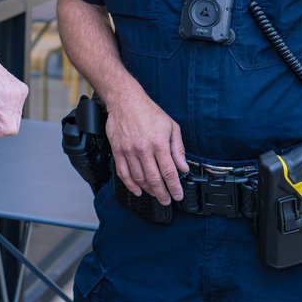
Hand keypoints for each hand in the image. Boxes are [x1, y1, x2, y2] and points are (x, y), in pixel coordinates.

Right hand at [104, 89, 187, 205]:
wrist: (125, 100)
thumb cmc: (149, 111)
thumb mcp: (171, 126)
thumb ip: (178, 148)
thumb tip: (183, 167)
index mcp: (159, 143)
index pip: (169, 172)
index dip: (174, 187)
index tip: (177, 195)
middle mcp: (143, 149)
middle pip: (154, 179)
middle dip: (162, 194)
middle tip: (167, 200)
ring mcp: (129, 151)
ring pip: (139, 179)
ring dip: (148, 190)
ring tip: (155, 194)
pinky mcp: (118, 151)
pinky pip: (123, 173)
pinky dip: (130, 185)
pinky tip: (137, 190)